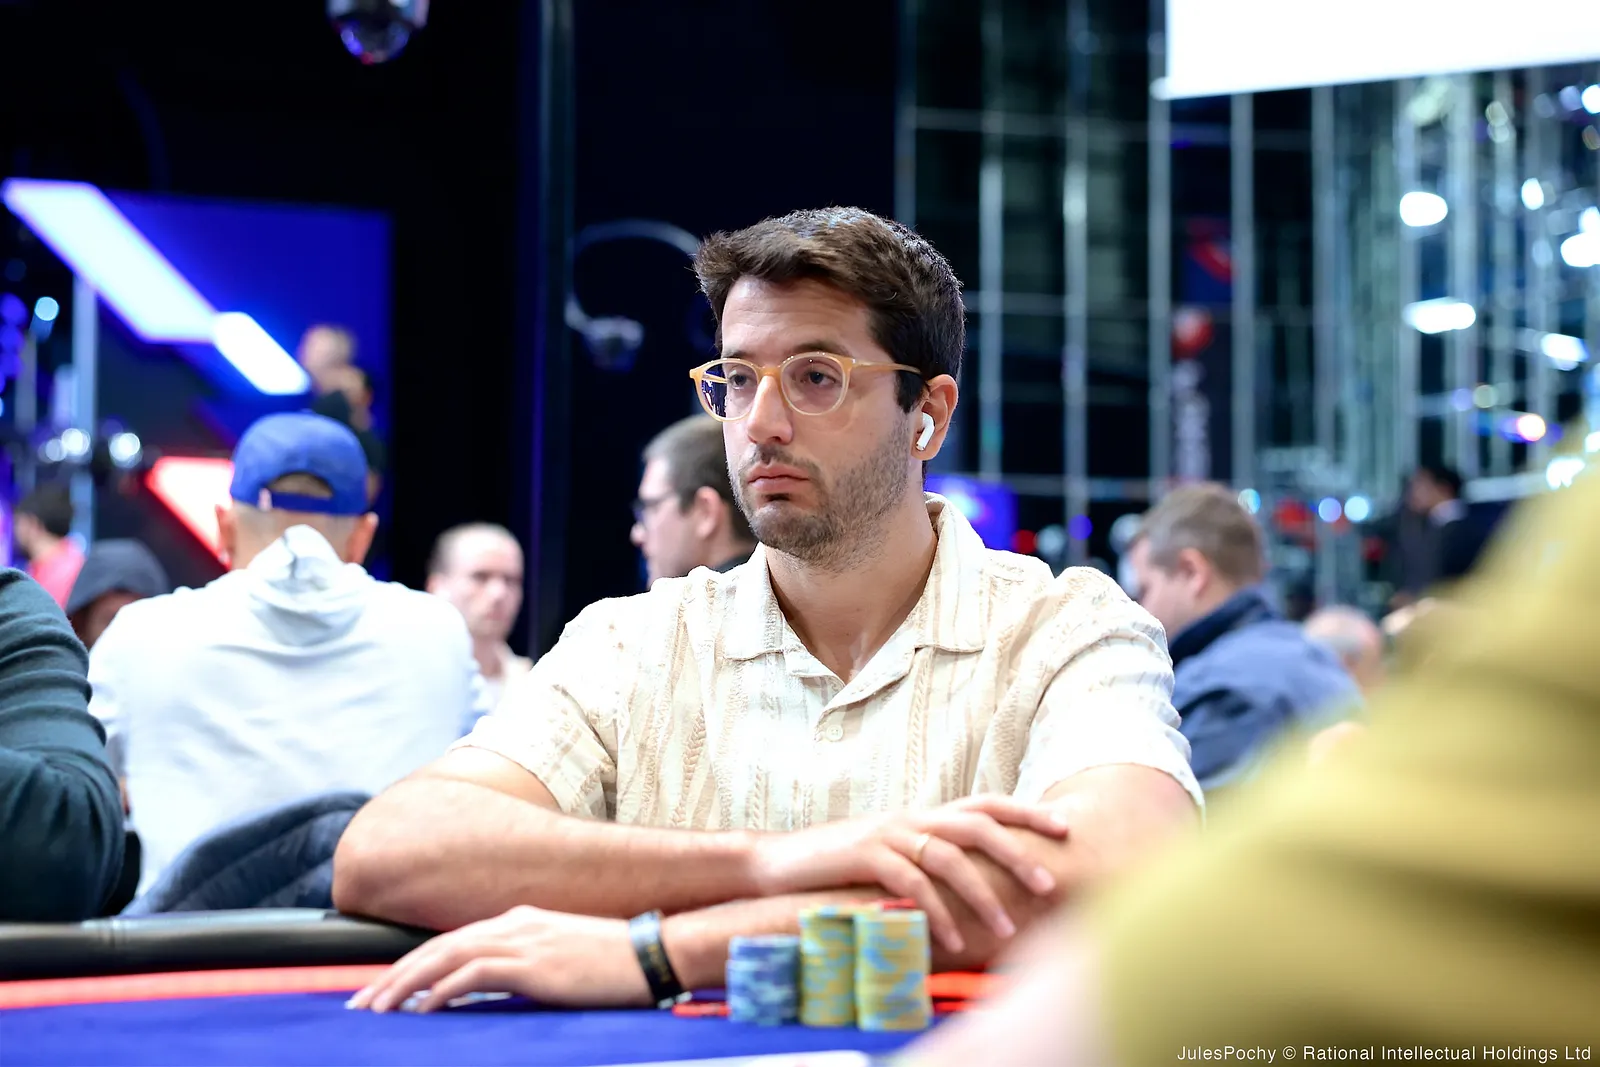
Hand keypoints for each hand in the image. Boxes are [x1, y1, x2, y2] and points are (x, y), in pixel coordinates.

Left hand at [345, 905, 650, 1013]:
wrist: (653, 954)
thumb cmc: (613, 964)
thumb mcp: (560, 961)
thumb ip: (522, 968)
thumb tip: (486, 994)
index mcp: (519, 920)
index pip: (450, 943)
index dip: (410, 967)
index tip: (382, 993)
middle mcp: (514, 924)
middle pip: (436, 948)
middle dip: (392, 978)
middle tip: (360, 1007)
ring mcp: (523, 941)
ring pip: (445, 959)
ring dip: (404, 987)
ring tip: (377, 1012)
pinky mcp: (533, 964)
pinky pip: (474, 975)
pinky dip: (441, 992)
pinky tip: (421, 1010)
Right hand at [752, 795, 1068, 953]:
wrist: (778, 862)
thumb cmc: (842, 865)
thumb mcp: (892, 852)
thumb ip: (929, 855)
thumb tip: (975, 874)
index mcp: (923, 815)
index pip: (984, 803)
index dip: (1026, 810)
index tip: (1065, 827)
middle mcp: (911, 817)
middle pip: (977, 825)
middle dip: (1019, 852)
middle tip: (1051, 885)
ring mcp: (887, 834)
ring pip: (949, 856)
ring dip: (983, 895)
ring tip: (1009, 928)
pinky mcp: (863, 857)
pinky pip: (910, 884)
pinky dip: (936, 913)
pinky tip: (954, 941)